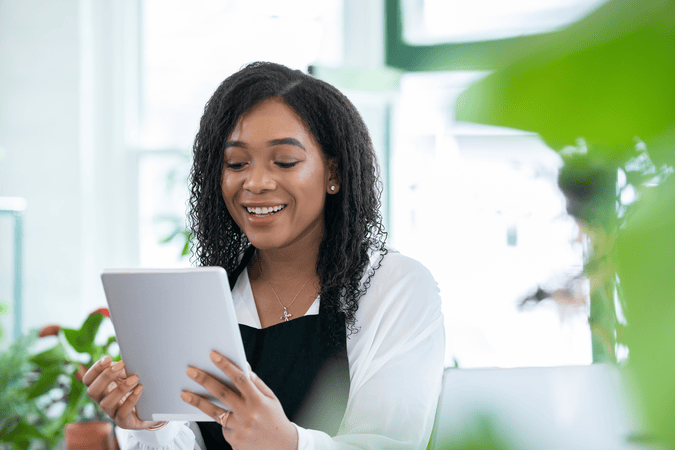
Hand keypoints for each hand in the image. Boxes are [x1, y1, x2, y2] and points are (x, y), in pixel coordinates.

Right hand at [82, 356, 166, 430]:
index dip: (94, 369)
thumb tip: (119, 362)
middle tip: (121, 365)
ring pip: (106, 403)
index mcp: (101, 388)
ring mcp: (112, 412)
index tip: (108, 358)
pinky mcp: (124, 422)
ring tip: (135, 378)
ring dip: (120, 388)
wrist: (150, 411)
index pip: (88, 380)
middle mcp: (103, 400)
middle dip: (105, 376)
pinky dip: (130, 400)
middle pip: (92, 391)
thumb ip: (122, 369)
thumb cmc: (136, 389)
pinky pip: (122, 414)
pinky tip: (139, 390)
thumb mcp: (128, 376)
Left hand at [181, 350, 297, 449]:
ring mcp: (239, 428)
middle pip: (222, 393)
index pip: (240, 379)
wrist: (281, 447)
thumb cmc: (274, 419)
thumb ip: (256, 383)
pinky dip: (223, 421)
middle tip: (190, 370)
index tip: (213, 355)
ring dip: (197, 401)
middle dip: (204, 380)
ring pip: (214, 412)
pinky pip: (222, 426)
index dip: (226, 365)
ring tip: (184, 393)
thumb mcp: (270, 398)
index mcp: (259, 400)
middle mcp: (248, 414)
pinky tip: (232, 422)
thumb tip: (243, 366)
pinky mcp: (233, 440)